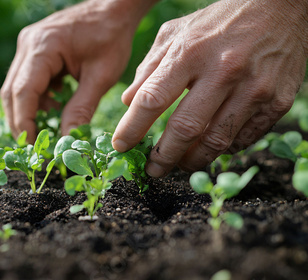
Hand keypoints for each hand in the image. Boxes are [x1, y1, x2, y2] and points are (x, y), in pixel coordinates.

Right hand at [1, 0, 155, 140]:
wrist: (113, 8)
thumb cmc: (111, 37)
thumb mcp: (101, 77)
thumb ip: (81, 109)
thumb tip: (67, 141)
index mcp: (43, 47)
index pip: (23, 92)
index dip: (24, 122)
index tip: (32, 146)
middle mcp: (28, 44)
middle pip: (12, 91)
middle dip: (21, 121)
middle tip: (35, 145)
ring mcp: (28, 45)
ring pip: (15, 87)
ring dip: (28, 110)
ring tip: (48, 127)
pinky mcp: (33, 49)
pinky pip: (25, 79)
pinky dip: (35, 98)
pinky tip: (55, 105)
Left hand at [112, 0, 307, 176]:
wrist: (281, 9)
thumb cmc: (219, 21)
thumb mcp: (176, 33)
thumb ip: (149, 68)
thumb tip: (128, 102)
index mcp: (190, 52)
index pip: (152, 99)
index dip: (132, 128)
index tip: (121, 145)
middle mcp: (223, 71)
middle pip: (185, 129)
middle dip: (163, 157)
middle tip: (153, 169)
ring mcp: (254, 88)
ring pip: (216, 141)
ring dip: (193, 160)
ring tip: (180, 164)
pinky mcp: (277, 102)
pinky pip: (244, 139)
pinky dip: (224, 149)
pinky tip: (211, 147)